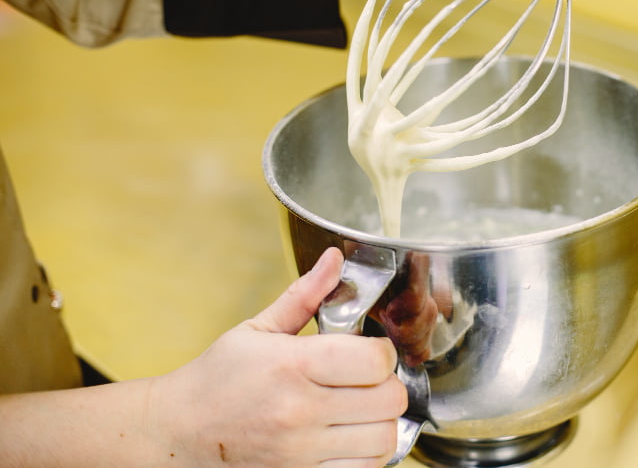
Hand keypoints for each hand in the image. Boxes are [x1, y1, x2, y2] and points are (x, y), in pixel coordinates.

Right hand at [150, 248, 407, 466]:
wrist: (177, 433)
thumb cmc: (217, 379)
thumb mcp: (257, 329)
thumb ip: (304, 295)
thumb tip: (335, 259)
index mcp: (292, 365)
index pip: (375, 360)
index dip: (384, 352)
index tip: (371, 351)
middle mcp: (300, 411)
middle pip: (389, 400)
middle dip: (389, 385)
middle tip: (371, 381)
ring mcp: (300, 452)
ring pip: (383, 439)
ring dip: (382, 422)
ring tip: (364, 410)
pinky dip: (367, 455)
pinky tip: (352, 438)